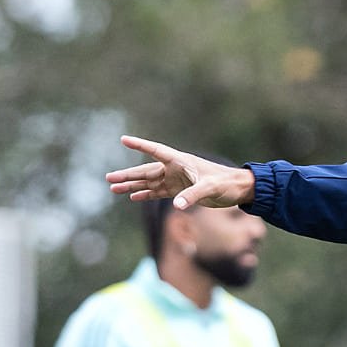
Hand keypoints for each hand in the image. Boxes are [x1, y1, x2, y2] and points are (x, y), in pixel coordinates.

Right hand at [106, 135, 254, 208]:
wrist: (238, 189)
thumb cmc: (226, 183)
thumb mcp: (211, 187)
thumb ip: (193, 195)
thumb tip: (176, 206)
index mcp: (181, 161)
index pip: (156, 150)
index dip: (140, 145)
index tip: (123, 139)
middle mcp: (176, 169)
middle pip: (147, 170)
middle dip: (128, 175)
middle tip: (108, 178)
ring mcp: (176, 180)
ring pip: (149, 182)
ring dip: (132, 185)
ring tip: (113, 188)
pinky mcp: (180, 191)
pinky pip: (158, 192)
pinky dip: (146, 194)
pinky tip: (133, 197)